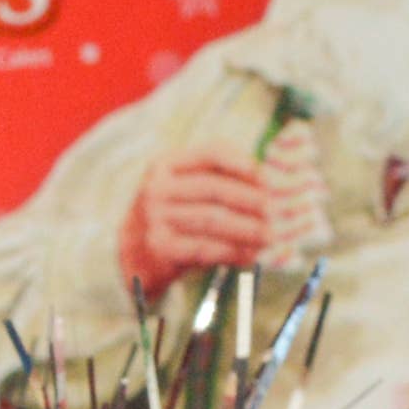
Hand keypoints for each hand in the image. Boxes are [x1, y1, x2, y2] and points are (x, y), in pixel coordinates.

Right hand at [120, 149, 279, 294]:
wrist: (134, 252)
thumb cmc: (175, 215)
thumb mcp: (186, 187)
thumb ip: (218, 178)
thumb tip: (266, 182)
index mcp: (166, 164)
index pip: (210, 153)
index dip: (241, 163)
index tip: (265, 178)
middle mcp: (158, 186)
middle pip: (214, 188)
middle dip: (250, 200)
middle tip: (273, 213)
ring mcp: (156, 216)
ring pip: (213, 219)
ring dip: (248, 229)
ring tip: (269, 237)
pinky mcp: (161, 246)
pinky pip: (206, 247)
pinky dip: (233, 252)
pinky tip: (250, 255)